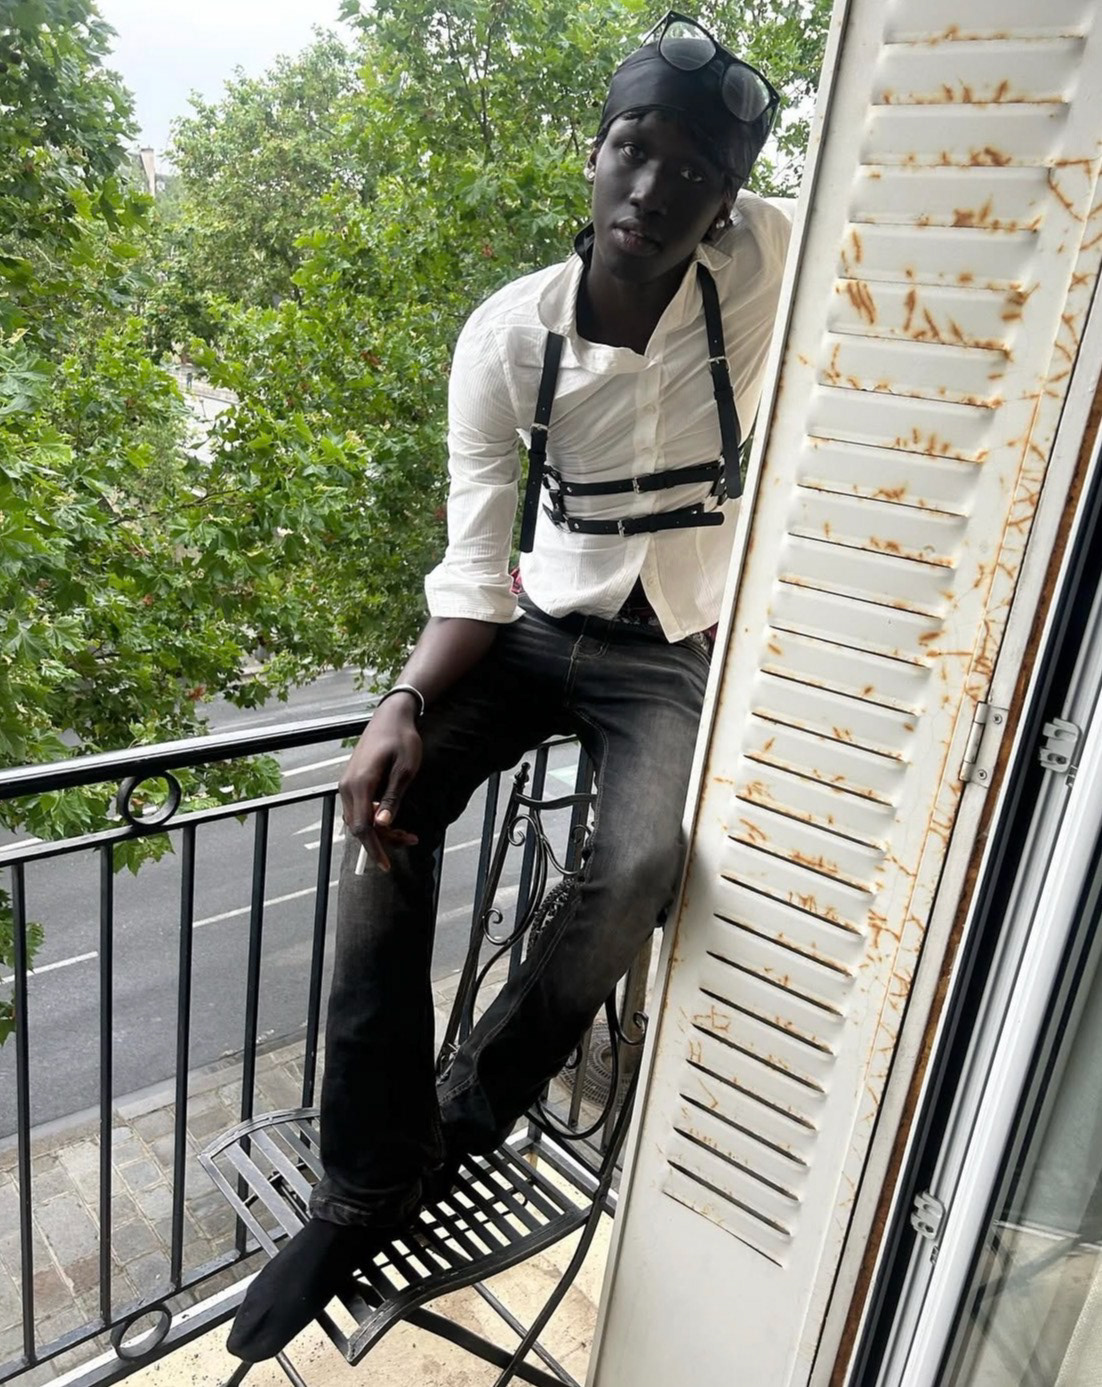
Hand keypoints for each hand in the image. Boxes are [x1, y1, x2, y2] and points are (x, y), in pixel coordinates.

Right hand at [338, 698, 422, 870]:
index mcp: (360, 784)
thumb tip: (383, 824)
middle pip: (359, 826)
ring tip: (407, 832)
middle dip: (383, 840)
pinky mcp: (352, 782)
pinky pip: (358, 809)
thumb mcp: (405, 769)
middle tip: (412, 840)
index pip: (362, 827)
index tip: (386, 866)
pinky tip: (392, 818)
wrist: (390, 716)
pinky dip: (374, 819)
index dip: (374, 849)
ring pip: (358, 819)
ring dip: (380, 830)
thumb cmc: (402, 740)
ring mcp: (347, 784)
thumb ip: (393, 797)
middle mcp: (347, 787)